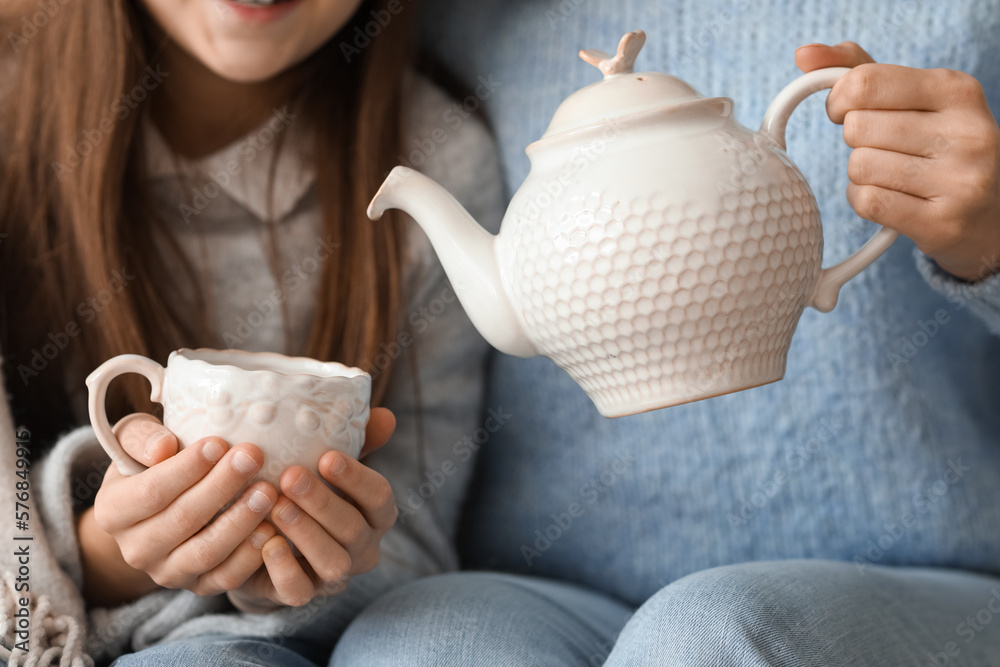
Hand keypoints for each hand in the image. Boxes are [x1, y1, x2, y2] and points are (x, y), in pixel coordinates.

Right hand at [84, 414, 277, 604]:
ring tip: (268, 491)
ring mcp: (167, 573)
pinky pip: (225, 577)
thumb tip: (163, 448)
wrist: (161, 507)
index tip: (218, 442)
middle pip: (182, 520)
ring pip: (205, 552)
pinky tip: (271, 528)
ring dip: (239, 522)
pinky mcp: (199, 586)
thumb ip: (141, 438)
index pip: (150, 492)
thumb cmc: (152, 462)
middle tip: (253, 457)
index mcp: (113, 512)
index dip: (186, 468)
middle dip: (221, 486)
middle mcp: (135, 549)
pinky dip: (250, 555)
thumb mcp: (137, 441)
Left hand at [226, 408, 397, 611]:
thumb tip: (385, 416)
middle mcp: (363, 547)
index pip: (380, 497)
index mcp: (375, 514)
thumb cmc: (308, 493)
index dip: (356, 478)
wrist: (270, 542)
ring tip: (276, 506)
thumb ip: (355, 441)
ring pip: (333, 563)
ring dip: (306, 533)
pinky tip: (266, 543)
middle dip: (323, 502)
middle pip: (353, 529)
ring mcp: (334, 576)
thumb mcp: (328, 467)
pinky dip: (283, 569)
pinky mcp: (302, 595)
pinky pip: (299, 592)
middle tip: (290, 477)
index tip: (326, 457)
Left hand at [795, 42, 999, 280]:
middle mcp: (966, 131)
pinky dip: (864, 200)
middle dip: (856, 141)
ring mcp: (960, 179)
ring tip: (893, 175)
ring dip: (860, 174)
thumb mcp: (911, 98)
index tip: (845, 111)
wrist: (986, 212)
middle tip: (882, 148)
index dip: (839, 99)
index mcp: (957, 90)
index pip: (865, 82)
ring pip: (859, 167)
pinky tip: (892, 198)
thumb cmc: (934, 146)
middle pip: (857, 128)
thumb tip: (803, 54)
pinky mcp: (943, 222)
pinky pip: (867, 201)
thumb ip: (858, 69)